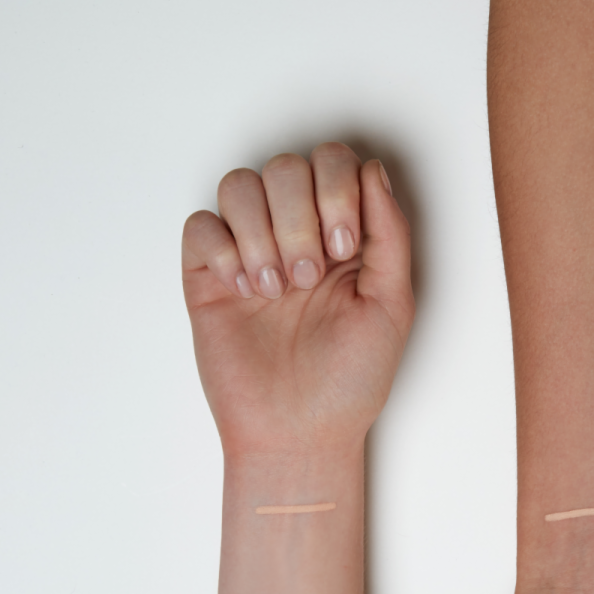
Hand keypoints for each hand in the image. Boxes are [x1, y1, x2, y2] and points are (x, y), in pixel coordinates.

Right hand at [181, 145, 411, 456]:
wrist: (301, 431)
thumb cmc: (351, 378)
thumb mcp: (392, 305)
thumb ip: (390, 234)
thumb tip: (374, 171)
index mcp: (344, 234)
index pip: (334, 162)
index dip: (337, 189)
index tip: (344, 249)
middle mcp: (296, 233)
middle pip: (285, 166)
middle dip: (298, 218)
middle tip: (309, 278)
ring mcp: (250, 250)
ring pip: (239, 185)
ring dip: (262, 234)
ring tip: (279, 291)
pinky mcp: (208, 275)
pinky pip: (201, 225)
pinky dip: (224, 251)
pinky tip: (246, 293)